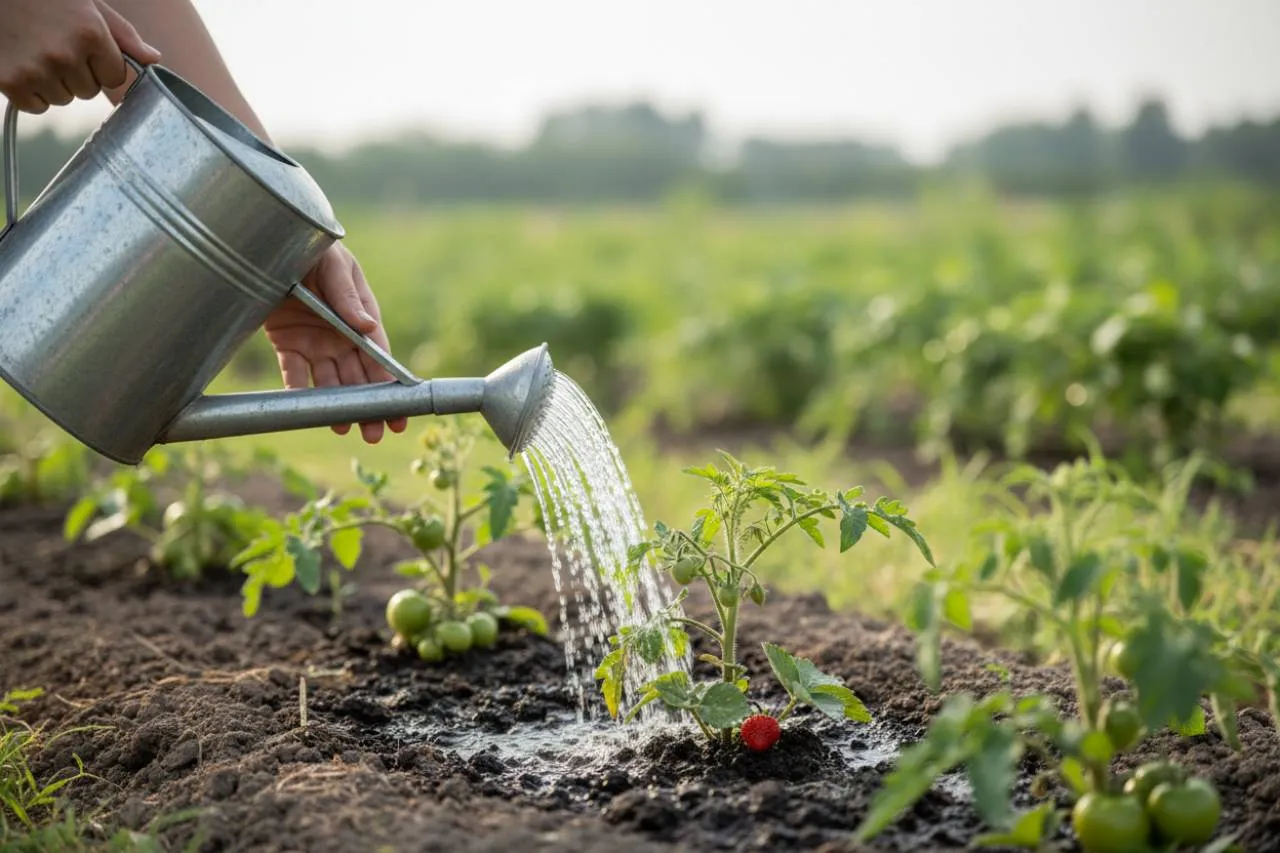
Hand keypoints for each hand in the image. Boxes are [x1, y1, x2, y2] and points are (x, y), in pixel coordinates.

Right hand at [0, 0, 160, 113]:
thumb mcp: (86, 3)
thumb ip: (122, 33)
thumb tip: (153, 59)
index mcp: (90, 32)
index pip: (115, 76)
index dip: (99, 64)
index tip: (81, 47)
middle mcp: (66, 54)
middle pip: (89, 91)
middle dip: (76, 73)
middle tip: (52, 45)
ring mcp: (37, 70)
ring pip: (64, 99)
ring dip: (53, 83)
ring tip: (34, 52)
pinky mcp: (10, 83)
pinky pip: (37, 107)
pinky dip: (29, 92)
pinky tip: (20, 64)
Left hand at [263, 243, 409, 443]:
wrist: (264, 241)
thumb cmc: (312, 247)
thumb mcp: (334, 265)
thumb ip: (348, 295)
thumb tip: (368, 327)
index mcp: (359, 315)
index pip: (378, 354)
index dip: (389, 382)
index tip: (401, 408)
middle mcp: (340, 333)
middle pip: (358, 376)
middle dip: (369, 405)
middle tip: (377, 433)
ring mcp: (314, 340)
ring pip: (330, 381)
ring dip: (339, 405)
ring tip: (347, 429)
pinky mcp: (287, 344)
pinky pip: (293, 373)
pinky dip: (298, 392)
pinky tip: (306, 410)